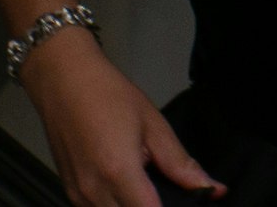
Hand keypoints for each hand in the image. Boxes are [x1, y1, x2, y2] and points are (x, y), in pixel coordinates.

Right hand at [15, 33, 217, 206]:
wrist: (64, 82)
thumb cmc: (108, 95)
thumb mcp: (154, 125)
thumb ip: (181, 164)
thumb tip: (212, 189)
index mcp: (119, 172)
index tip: (184, 200)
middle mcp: (94, 191)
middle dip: (152, 206)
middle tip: (164, 188)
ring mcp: (77, 195)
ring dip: (132, 205)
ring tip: (142, 181)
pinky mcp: (69, 193)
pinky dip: (115, 203)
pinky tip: (123, 184)